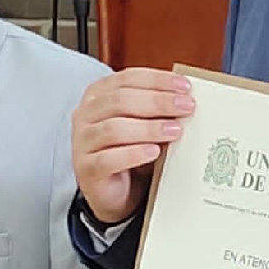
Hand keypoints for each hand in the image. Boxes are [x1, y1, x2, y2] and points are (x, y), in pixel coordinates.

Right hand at [70, 68, 193, 225]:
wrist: (117, 190)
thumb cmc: (132, 148)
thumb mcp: (145, 122)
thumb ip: (158, 108)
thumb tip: (187, 98)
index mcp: (98, 94)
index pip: (127, 79)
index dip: (157, 80)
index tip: (185, 86)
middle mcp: (85, 114)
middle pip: (120, 100)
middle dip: (158, 101)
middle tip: (187, 107)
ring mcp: (82, 142)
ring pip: (114, 129)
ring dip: (149, 128)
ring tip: (176, 130)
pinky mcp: (85, 169)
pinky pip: (108, 159)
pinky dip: (133, 154)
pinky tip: (153, 152)